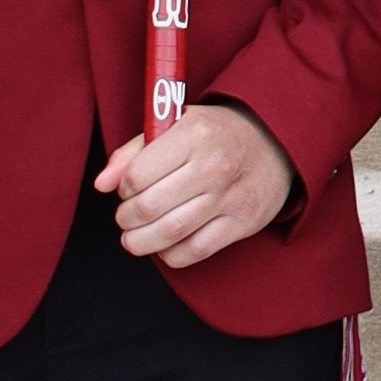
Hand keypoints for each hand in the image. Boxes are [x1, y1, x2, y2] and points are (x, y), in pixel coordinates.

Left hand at [95, 101, 293, 267]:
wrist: (277, 143)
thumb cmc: (217, 134)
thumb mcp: (177, 125)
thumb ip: (134, 151)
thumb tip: (102, 184)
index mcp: (196, 133)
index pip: (137, 175)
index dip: (123, 188)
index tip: (127, 189)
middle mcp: (215, 165)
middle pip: (148, 208)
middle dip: (126, 218)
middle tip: (127, 216)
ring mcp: (231, 196)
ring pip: (168, 234)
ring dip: (140, 242)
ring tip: (135, 236)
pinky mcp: (242, 223)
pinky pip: (193, 251)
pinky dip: (170, 254)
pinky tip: (166, 244)